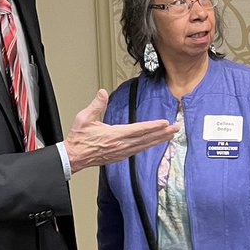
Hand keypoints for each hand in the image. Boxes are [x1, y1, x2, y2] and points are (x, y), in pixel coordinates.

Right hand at [64, 89, 178, 172]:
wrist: (73, 157)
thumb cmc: (79, 139)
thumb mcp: (84, 118)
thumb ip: (96, 105)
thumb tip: (102, 92)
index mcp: (114, 135)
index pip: (138, 130)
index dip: (153, 126)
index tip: (164, 123)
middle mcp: (121, 145)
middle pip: (146, 139)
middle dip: (162, 133)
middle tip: (175, 128)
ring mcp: (121, 152)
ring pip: (144, 146)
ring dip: (158, 140)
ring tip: (170, 135)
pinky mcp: (120, 157)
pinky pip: (138, 151)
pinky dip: (149, 146)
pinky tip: (154, 143)